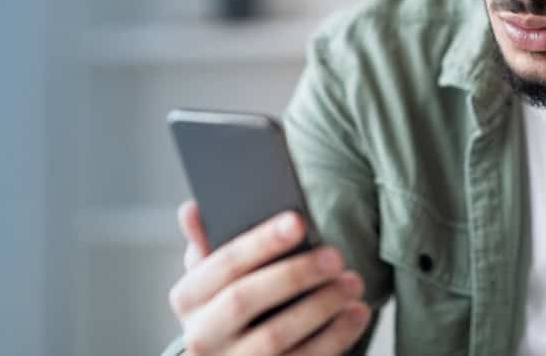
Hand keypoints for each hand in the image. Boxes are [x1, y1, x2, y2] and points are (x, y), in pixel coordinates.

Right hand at [168, 200, 371, 354]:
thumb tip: (192, 208)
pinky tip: (357, 312)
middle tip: (336, 256)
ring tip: (353, 282)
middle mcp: (201, 336)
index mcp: (187, 298)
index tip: (298, 220)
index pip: (222, 264)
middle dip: (294, 275)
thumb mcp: (215, 275)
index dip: (260, 242)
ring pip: (274, 337)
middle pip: (244, 301)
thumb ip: (207, 242)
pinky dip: (335, 337)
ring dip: (320, 306)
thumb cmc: (232, 300)